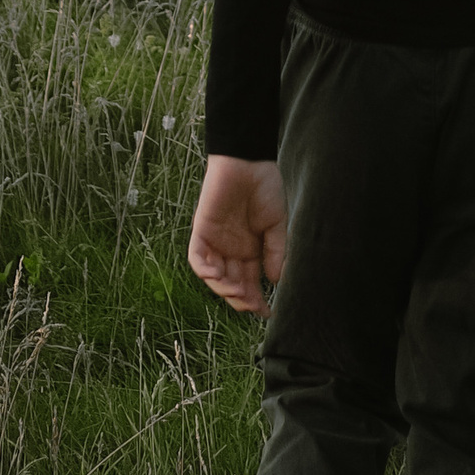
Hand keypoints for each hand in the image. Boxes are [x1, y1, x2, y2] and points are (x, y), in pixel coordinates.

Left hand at [188, 156, 287, 315]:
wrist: (248, 161)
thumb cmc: (265, 188)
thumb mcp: (276, 225)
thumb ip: (274, 252)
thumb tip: (274, 281)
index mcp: (250, 249)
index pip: (250, 281)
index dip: (256, 299)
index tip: (266, 313)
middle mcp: (231, 249)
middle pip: (231, 283)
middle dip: (240, 298)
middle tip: (252, 306)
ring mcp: (215, 241)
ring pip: (213, 276)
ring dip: (223, 289)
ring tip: (238, 292)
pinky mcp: (201, 230)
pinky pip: (197, 258)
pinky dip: (205, 270)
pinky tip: (217, 275)